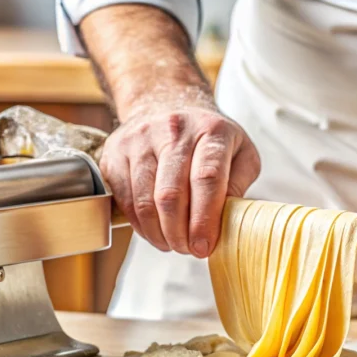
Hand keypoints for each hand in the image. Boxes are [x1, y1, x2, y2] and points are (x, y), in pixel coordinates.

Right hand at [101, 106, 260, 257]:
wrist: (165, 105)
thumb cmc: (209, 139)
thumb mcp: (240, 154)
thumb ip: (240, 185)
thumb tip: (226, 219)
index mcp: (212, 130)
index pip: (206, 179)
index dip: (204, 219)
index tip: (204, 247)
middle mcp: (174, 129)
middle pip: (171, 194)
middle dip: (179, 234)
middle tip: (189, 250)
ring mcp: (140, 139)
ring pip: (145, 201)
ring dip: (159, 234)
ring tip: (173, 245)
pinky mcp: (116, 152)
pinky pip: (125, 200)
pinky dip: (140, 225)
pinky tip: (154, 232)